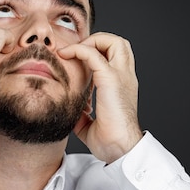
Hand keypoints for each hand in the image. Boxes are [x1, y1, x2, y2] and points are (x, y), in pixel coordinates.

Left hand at [58, 32, 142, 162]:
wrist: (119, 148)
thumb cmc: (109, 140)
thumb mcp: (91, 122)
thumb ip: (83, 111)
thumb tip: (73, 107)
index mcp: (123, 85)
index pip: (116, 56)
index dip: (97, 52)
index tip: (77, 61)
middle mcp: (125, 76)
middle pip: (119, 43)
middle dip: (97, 41)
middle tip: (78, 53)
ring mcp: (120, 76)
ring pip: (113, 41)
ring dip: (91, 41)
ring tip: (74, 52)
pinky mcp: (110, 79)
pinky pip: (93, 54)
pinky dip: (77, 50)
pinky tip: (64, 55)